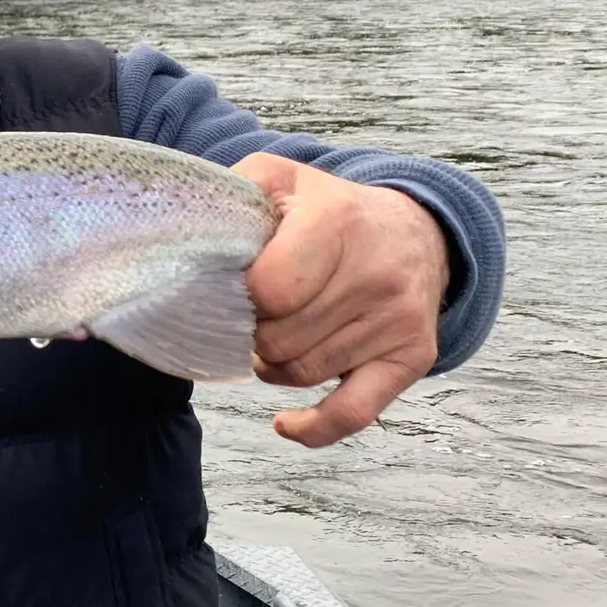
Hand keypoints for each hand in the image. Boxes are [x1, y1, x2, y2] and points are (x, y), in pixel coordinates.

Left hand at [232, 153, 450, 447]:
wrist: (417, 231)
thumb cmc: (332, 210)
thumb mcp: (283, 179)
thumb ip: (235, 190)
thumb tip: (189, 227)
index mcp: (337, 223)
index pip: (266, 291)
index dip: (240, 295)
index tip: (239, 284)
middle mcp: (374, 275)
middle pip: (279, 339)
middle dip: (254, 331)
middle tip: (256, 312)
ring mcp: (396, 320)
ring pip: (302, 373)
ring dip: (275, 364)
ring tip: (279, 333)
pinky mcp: (411, 357)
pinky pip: (354, 412)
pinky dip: (314, 427)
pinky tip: (285, 424)